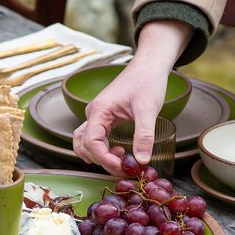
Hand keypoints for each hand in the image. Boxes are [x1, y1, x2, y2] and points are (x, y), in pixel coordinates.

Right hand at [73, 20, 190, 174]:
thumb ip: (144, 135)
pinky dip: (103, 150)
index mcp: (99, 111)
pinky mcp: (104, 118)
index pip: (91, 143)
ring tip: (121, 160)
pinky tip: (120, 152)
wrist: (149, 66)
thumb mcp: (148, 109)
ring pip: (86, 143)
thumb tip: (142, 161)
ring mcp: (97, 116)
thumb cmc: (147, 82)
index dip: (105, 159)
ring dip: (100, 157)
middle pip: (86, 146)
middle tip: (125, 169)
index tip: (122, 167)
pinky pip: (95, 138)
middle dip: (103, 161)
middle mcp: (93, 114)